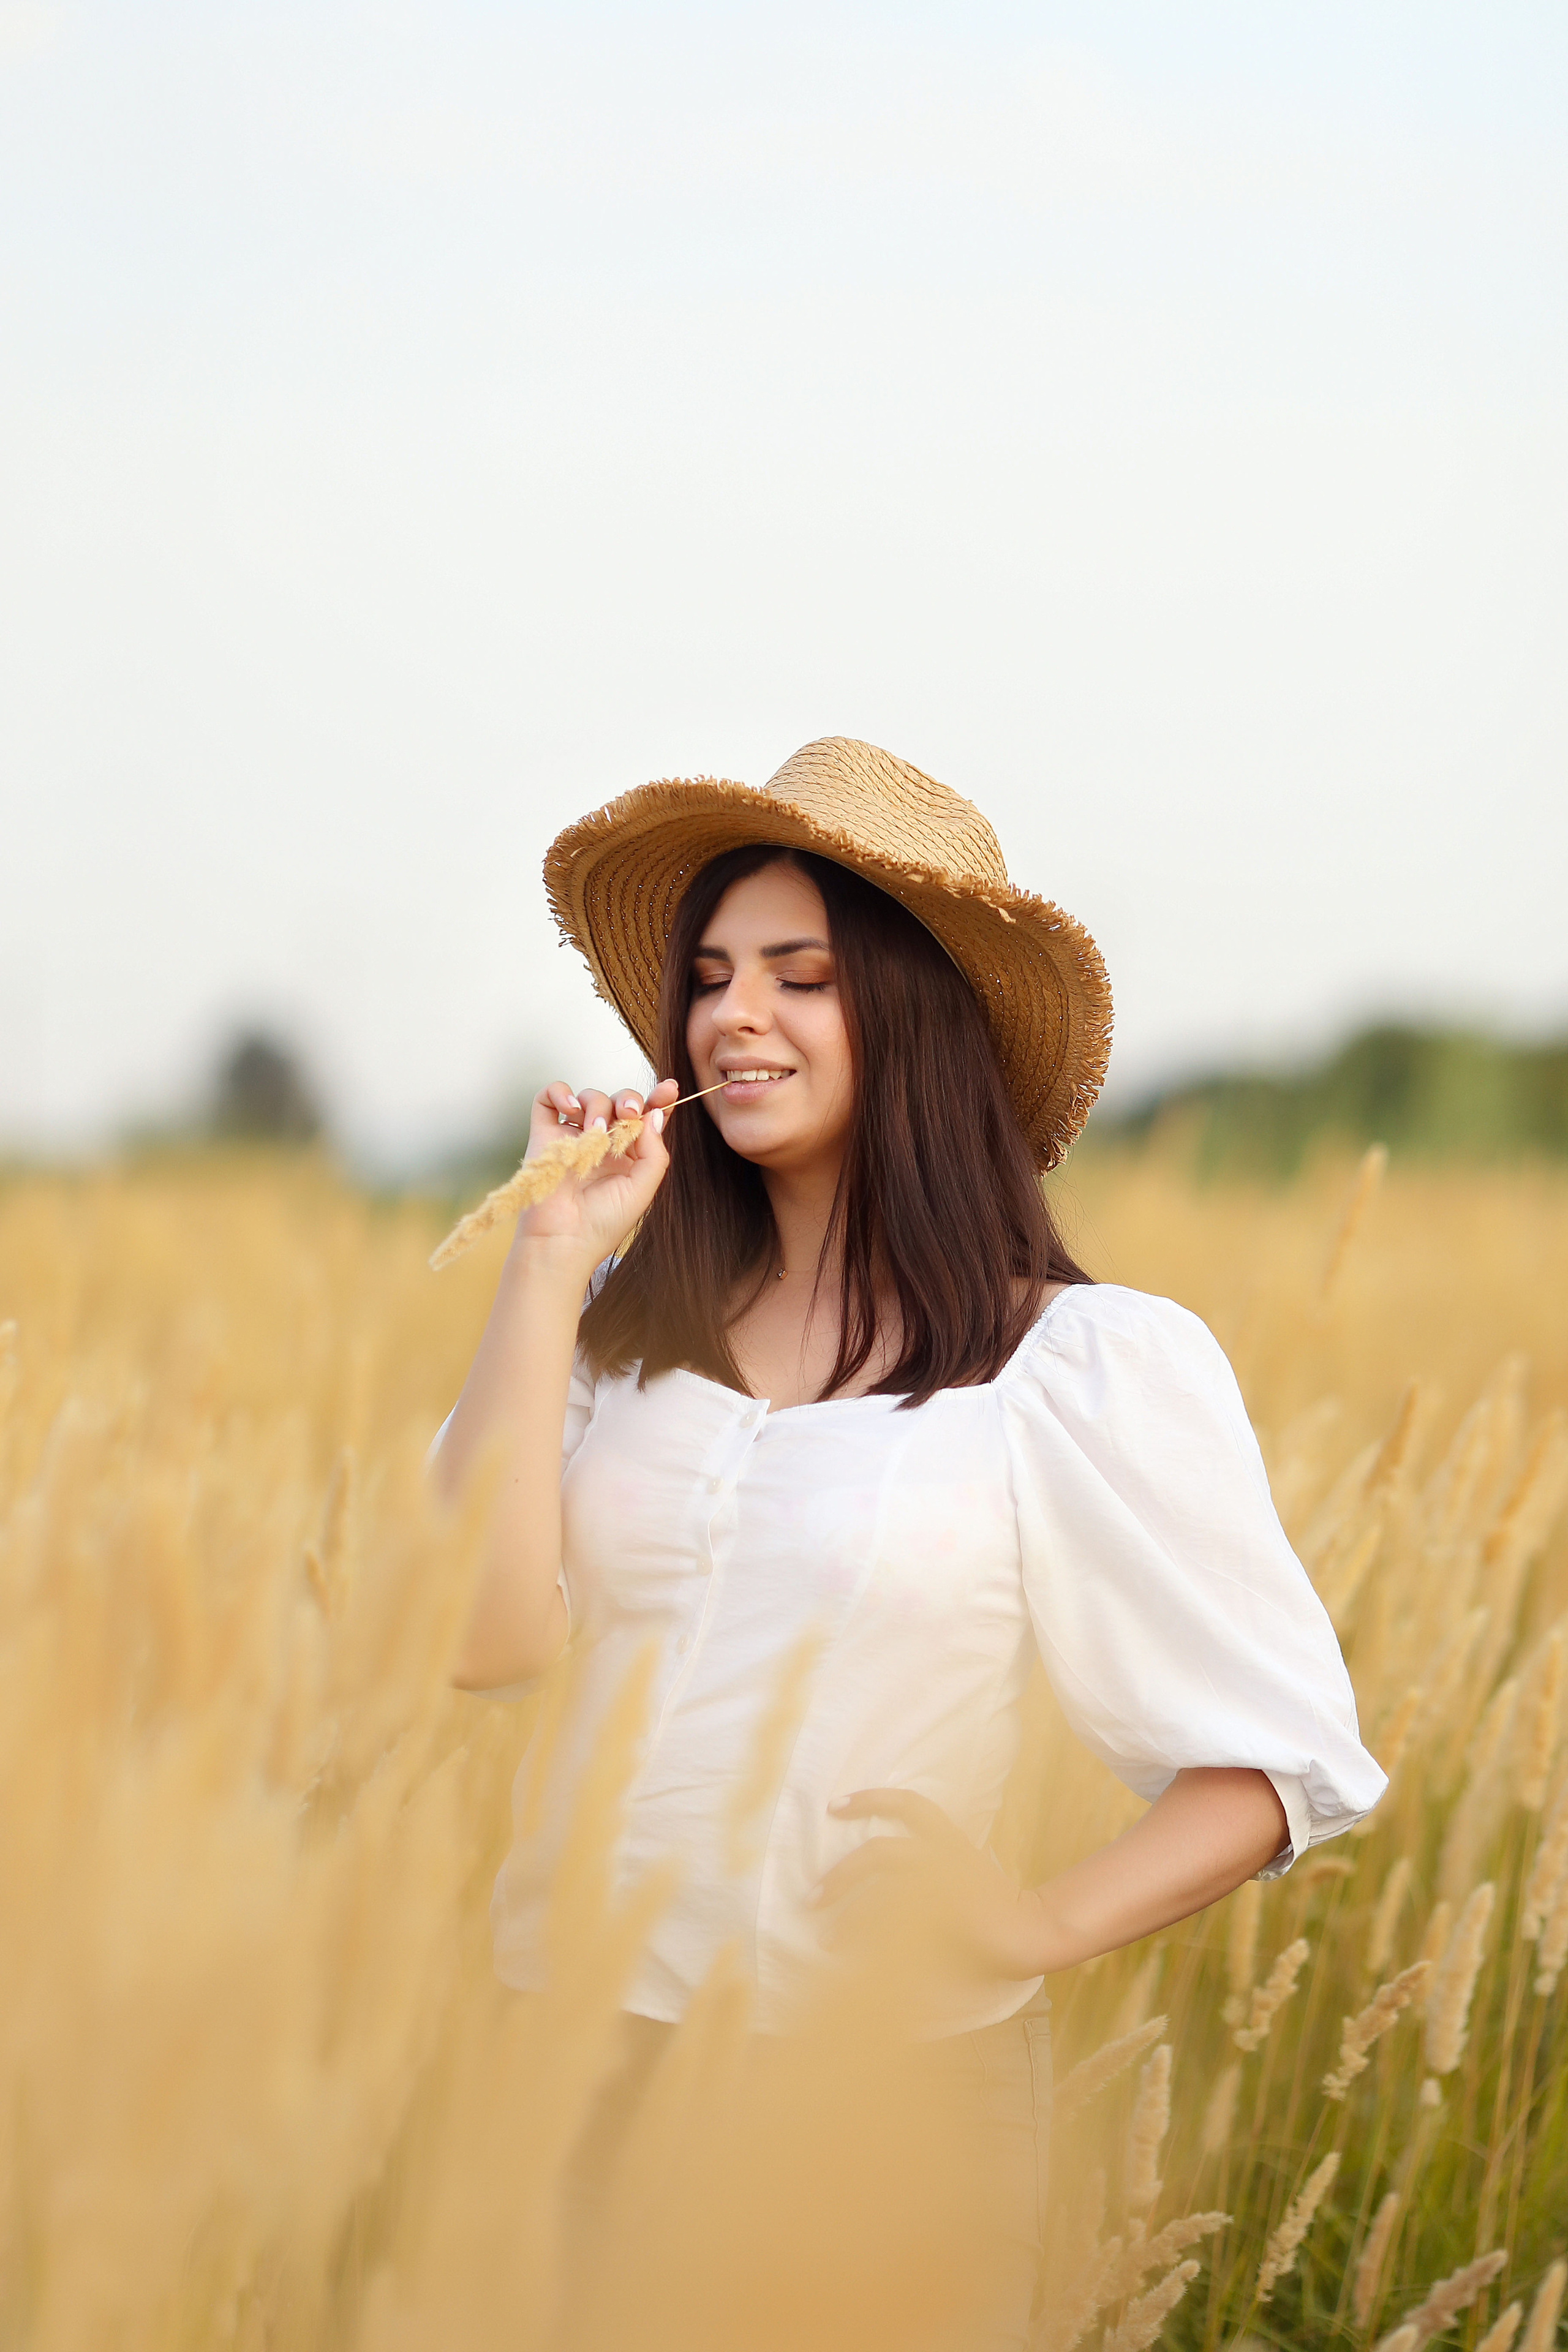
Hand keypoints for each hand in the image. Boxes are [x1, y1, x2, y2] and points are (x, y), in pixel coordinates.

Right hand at [509, 1075, 679, 1271]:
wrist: (562, 1240)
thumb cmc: (603, 1223)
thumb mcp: (642, 1189)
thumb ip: (654, 1151)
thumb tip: (654, 1114)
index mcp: (629, 1155)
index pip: (646, 1118)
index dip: (658, 1100)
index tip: (669, 1090)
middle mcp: (603, 1143)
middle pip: (619, 1102)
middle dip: (628, 1099)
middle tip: (628, 1113)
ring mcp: (574, 1136)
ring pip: (589, 1097)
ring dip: (597, 1104)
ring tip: (595, 1129)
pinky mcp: (545, 1134)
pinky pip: (549, 1099)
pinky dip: (560, 1093)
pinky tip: (570, 1109)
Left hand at [813, 1789, 1052, 1981]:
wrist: (1032, 1932)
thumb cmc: (992, 1909)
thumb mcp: (958, 1879)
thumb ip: (922, 1875)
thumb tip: (872, 1886)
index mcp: (950, 1842)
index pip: (911, 1805)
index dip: (872, 1799)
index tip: (834, 1805)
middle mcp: (945, 1857)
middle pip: (880, 1854)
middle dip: (840, 1875)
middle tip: (810, 1898)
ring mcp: (947, 1889)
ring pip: (885, 1899)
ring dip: (850, 1917)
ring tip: (825, 1940)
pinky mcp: (948, 1920)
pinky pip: (899, 1930)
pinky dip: (875, 1943)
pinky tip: (855, 1959)